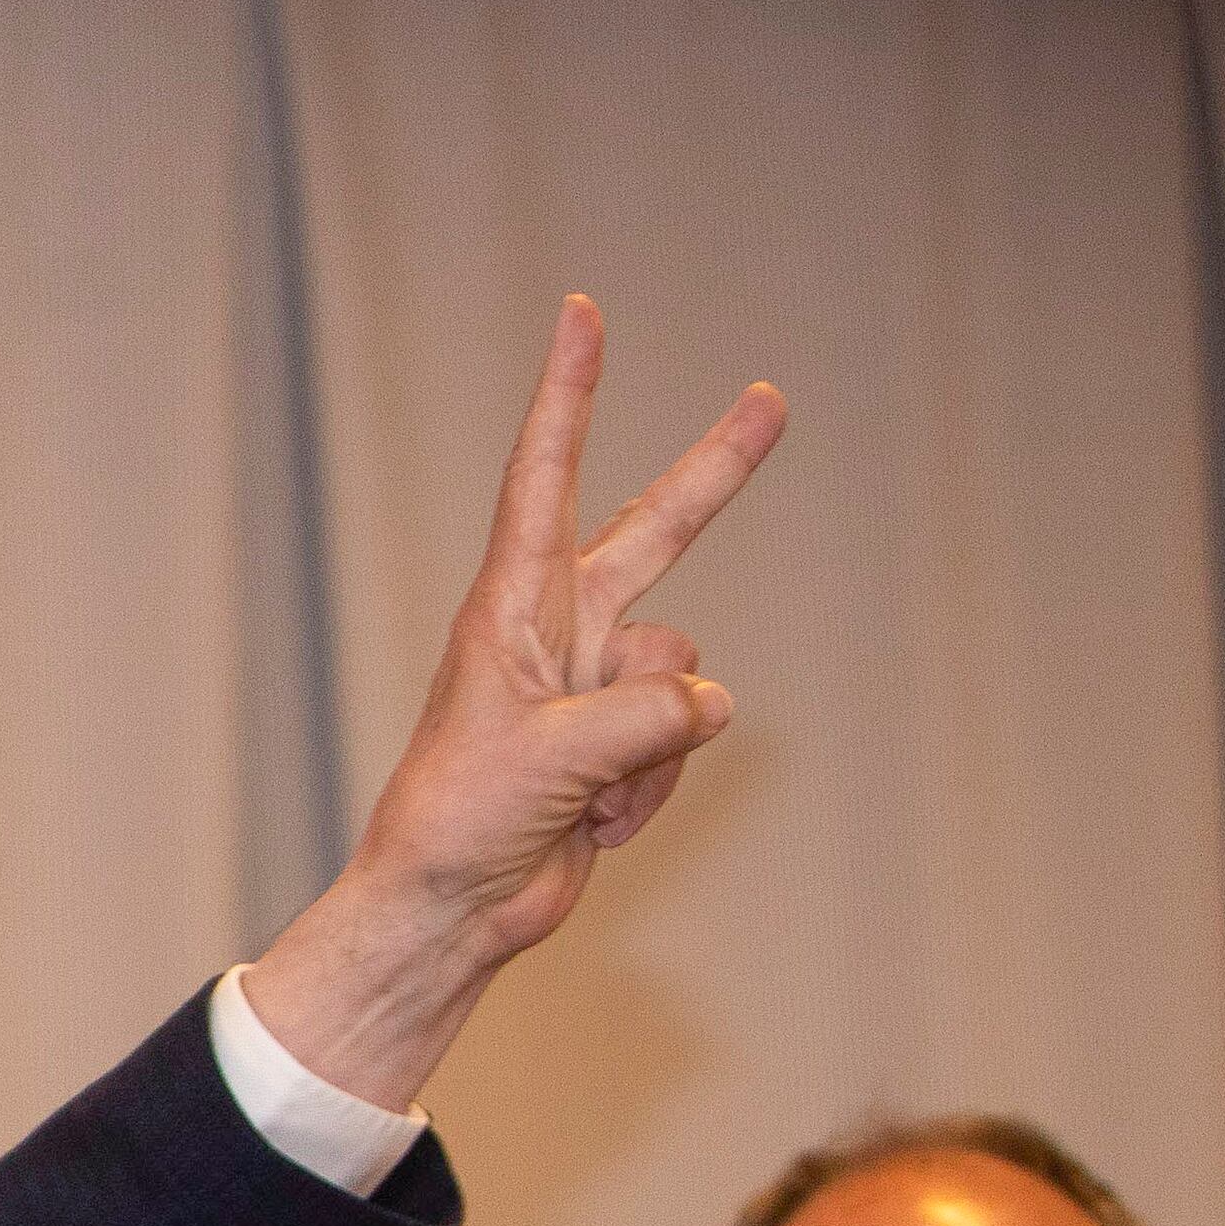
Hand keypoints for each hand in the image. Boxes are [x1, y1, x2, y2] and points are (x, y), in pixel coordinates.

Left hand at [244, 298, 786, 1105]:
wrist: (453, 909)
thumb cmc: (463, 821)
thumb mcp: (554, 758)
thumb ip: (647, 715)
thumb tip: (712, 701)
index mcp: (512, 608)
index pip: (546, 478)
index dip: (570, 396)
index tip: (582, 316)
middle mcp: (554, 631)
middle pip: (656, 533)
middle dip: (716, 473)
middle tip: (771, 399)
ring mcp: (591, 685)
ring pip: (684, 677)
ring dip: (655, 749)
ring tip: (584, 794)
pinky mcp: (619, 741)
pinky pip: (682, 738)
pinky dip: (652, 789)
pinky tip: (596, 822)